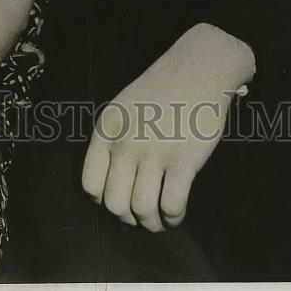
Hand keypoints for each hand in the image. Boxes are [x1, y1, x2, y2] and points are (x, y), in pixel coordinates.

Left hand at [81, 23, 253, 232]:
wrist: (200, 67)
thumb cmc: (163, 88)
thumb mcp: (125, 108)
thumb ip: (116, 142)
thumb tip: (116, 187)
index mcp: (107, 130)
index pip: (90, 184)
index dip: (104, 200)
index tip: (120, 200)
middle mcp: (125, 144)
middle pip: (115, 204)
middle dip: (129, 218)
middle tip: (142, 216)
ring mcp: (154, 152)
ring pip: (143, 210)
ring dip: (152, 223)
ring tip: (161, 220)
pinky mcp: (183, 161)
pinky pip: (171, 205)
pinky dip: (173, 217)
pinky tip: (177, 213)